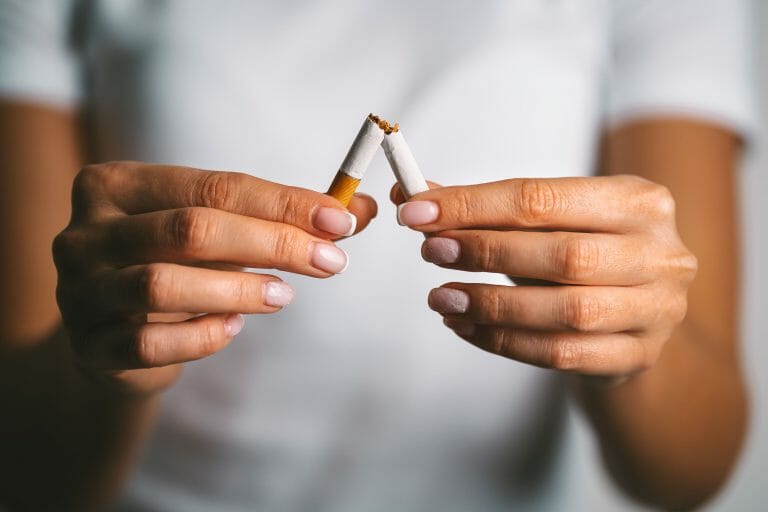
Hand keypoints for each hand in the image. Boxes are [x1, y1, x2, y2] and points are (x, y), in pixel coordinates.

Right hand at [54, 161, 376, 393]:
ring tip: (284, 296)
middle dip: (273, 243)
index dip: (284, 203)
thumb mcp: (221, 232)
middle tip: (330, 261)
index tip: (341, 221)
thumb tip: (360, 210)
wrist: (116, 333)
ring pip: (164, 285)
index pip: (213, 186)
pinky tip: (234, 329)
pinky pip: (149, 344)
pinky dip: (202, 336)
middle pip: (191, 228)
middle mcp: (87, 233)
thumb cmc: (178, 266)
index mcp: (117, 185)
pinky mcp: (88, 346)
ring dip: (239, 290)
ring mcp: (80, 291)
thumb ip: (283, 218)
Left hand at [392, 175, 696, 377]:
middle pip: (563, 254)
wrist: (632, 314)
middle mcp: (660, 253)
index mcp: (638, 200)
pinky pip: (562, 354)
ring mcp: (657, 310)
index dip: (473, 205)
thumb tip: (412, 197)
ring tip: (441, 298)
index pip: (543, 198)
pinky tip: (465, 327)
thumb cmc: (580, 254)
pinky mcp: (639, 355)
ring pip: (566, 311)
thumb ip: (482, 207)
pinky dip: (504, 342)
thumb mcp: (544, 222)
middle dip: (485, 252)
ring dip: (492, 304)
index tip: (417, 212)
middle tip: (431, 252)